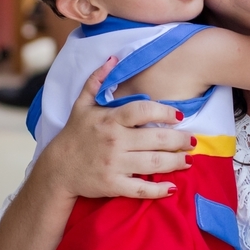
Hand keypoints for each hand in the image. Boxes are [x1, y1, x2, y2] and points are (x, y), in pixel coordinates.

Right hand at [40, 57, 194, 199]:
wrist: (57, 169)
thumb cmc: (74, 134)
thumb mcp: (81, 105)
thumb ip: (97, 80)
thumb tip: (114, 59)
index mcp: (110, 120)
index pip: (142, 111)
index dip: (164, 112)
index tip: (179, 115)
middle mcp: (114, 141)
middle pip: (155, 139)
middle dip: (179, 140)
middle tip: (192, 141)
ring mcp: (114, 164)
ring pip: (153, 163)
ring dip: (176, 162)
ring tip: (189, 159)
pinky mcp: (113, 185)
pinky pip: (140, 188)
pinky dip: (159, 190)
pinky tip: (172, 187)